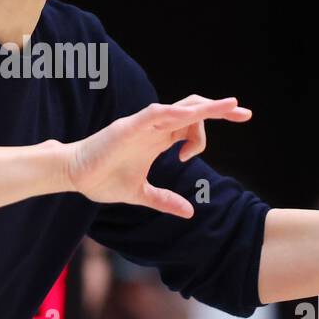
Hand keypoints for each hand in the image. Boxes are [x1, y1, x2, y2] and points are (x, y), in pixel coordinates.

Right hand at [65, 95, 251, 216]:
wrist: (74, 176)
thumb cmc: (103, 180)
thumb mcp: (141, 194)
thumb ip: (164, 200)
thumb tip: (189, 212)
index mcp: (157, 139)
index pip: (190, 125)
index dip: (207, 130)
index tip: (200, 150)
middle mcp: (153, 128)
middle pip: (191, 110)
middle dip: (218, 110)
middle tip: (244, 113)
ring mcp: (141, 125)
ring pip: (178, 108)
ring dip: (204, 107)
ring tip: (228, 106)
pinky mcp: (127, 127)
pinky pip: (154, 114)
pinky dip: (173, 112)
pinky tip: (191, 114)